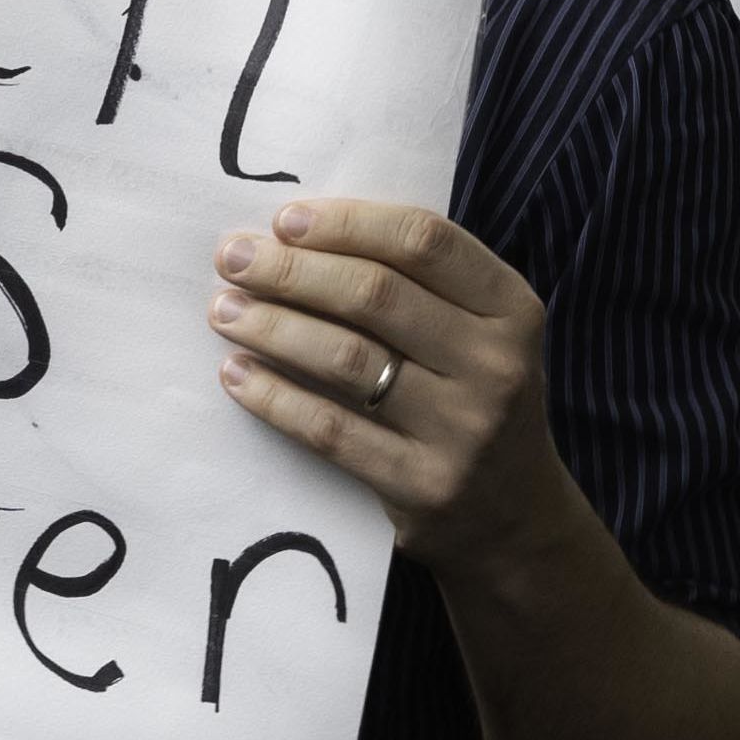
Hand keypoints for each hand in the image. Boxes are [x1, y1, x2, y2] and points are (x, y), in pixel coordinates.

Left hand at [208, 198, 580, 579]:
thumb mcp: (479, 334)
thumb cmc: (474, 401)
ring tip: (224, 310)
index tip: (285, 220)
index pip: (423, 242)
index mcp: (512, 309)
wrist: (514, 519)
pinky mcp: (421, 485)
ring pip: (347, 359)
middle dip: (293, 270)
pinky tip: (236, 375)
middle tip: (233, 258)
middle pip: (375, 295)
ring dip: (273, 327)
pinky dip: (275, 398)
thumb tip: (302, 236)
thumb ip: (419, 285)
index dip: (348, 223)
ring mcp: (462, 430)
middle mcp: (495, 365)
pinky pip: (331, 430)